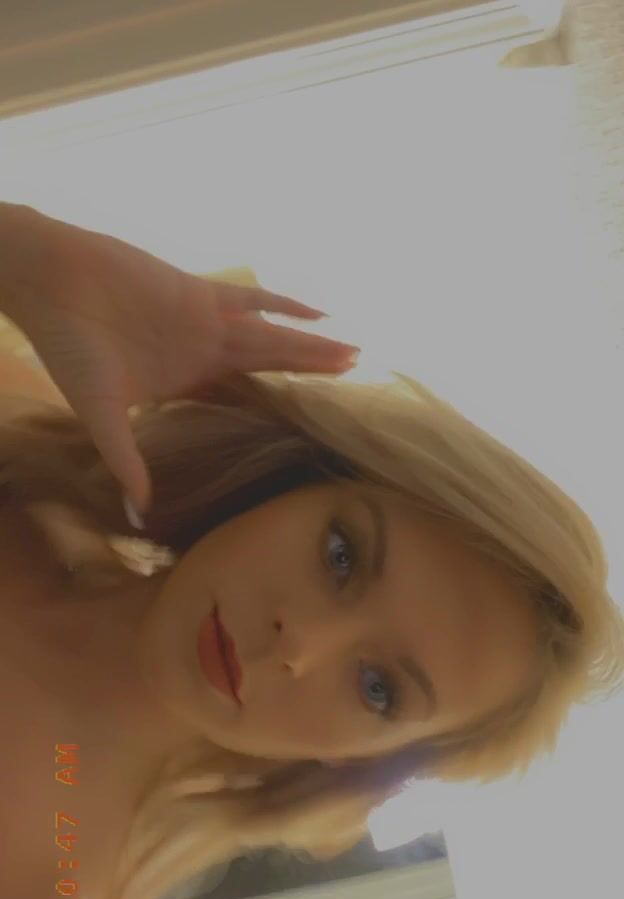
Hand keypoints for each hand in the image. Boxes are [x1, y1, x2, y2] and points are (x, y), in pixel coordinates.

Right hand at [6, 207, 359, 515]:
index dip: (276, 407)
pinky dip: (285, 306)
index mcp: (185, 381)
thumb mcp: (99, 413)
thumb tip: (139, 513)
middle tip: (356, 382)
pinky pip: (252, 298)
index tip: (310, 422)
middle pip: (271, 364)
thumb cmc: (69, 347)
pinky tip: (321, 314)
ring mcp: (205, 321)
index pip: (243, 398)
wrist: (52, 283)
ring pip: (272, 336)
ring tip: (353, 353)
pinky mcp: (199, 292)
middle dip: (310, 371)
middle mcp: (203, 351)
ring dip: (311, 346)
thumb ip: (125, 458)